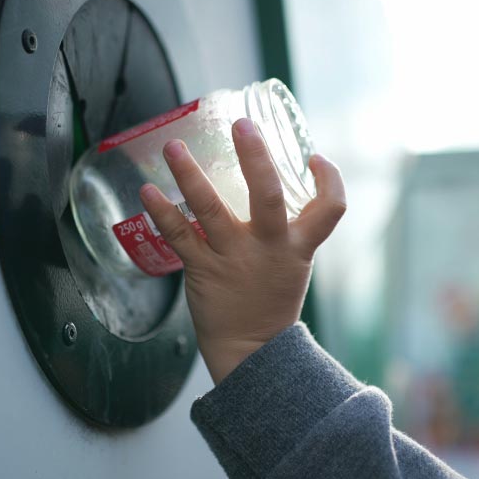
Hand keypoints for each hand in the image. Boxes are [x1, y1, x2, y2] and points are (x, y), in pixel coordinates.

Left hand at [139, 118, 345, 383]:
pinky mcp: (203, 270)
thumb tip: (267, 186)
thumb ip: (285, 231)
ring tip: (174, 147)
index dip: (329, 179)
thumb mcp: (292, 265)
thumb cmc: (270, 302)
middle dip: (255, 156)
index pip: (330, 209)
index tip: (313, 157)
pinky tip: (148, 191)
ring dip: (189, 175)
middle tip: (242, 125)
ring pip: (211, 210)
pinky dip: (161, 211)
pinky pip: (179, 235)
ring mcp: (233, 258)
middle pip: (268, 196)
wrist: (251, 352)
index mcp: (298, 247)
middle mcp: (268, 248)